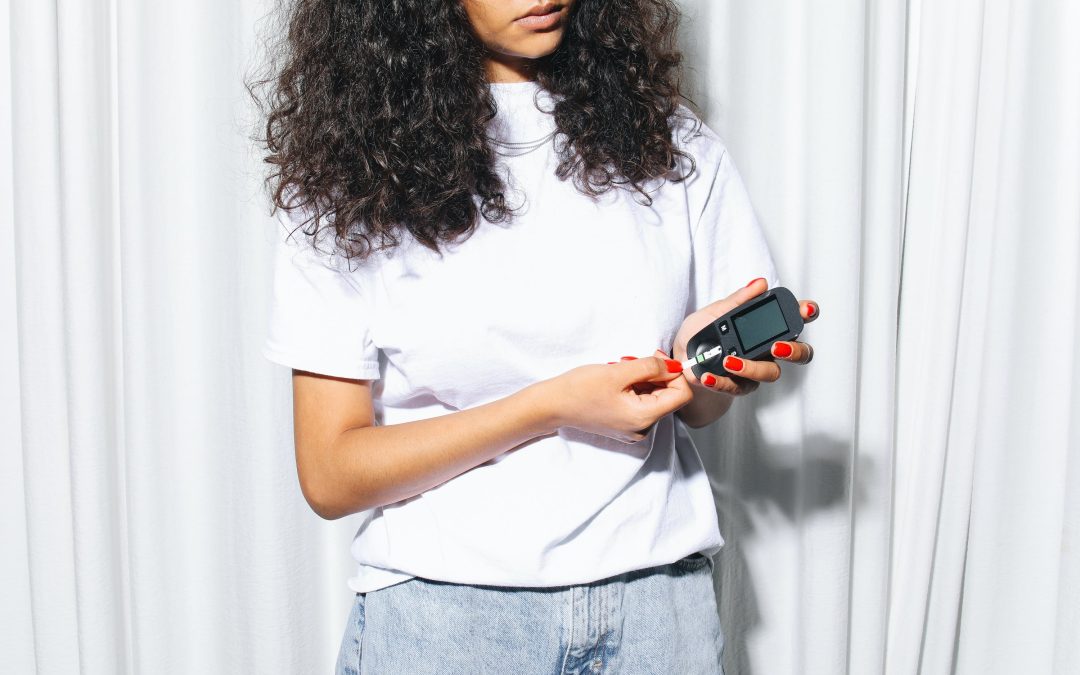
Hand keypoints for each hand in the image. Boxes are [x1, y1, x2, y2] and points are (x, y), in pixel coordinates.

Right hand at [542, 355, 691, 442]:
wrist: (552, 405)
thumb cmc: (580, 388)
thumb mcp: (619, 371)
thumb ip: (652, 366)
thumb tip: (675, 366)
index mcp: (644, 418)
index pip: (681, 395)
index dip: (675, 373)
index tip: (658, 357)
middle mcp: (643, 429)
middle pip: (668, 397)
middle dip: (657, 374)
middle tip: (635, 359)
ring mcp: (633, 429)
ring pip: (654, 398)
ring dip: (644, 379)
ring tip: (622, 369)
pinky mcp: (624, 424)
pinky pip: (641, 403)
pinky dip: (635, 387)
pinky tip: (619, 379)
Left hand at [672, 277, 818, 396]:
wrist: (681, 358)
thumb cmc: (701, 333)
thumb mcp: (714, 312)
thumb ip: (738, 300)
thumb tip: (760, 284)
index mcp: (766, 326)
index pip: (795, 319)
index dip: (807, 313)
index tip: (806, 309)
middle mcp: (769, 349)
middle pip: (800, 353)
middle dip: (794, 350)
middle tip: (777, 347)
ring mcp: (758, 369)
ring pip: (771, 373)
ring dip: (752, 367)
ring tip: (729, 361)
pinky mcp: (741, 386)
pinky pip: (739, 387)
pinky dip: (723, 381)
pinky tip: (708, 376)